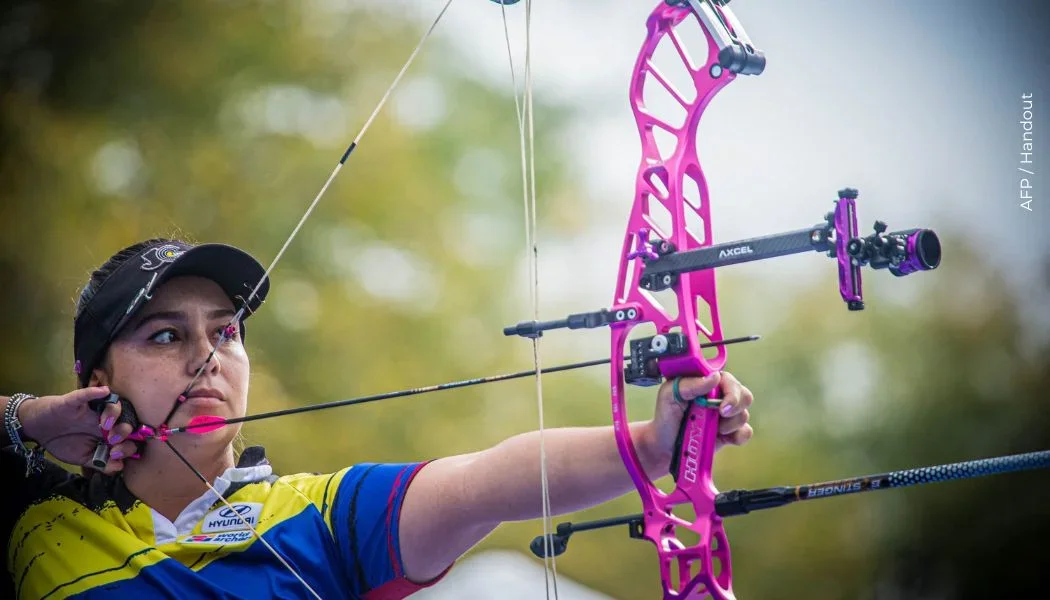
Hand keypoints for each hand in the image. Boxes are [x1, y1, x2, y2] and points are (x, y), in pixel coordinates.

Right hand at [19, 387, 138, 473]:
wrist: (36, 429)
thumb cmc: (62, 442)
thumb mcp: (82, 457)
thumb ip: (100, 463)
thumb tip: (119, 467)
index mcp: (108, 435)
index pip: (128, 439)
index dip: (127, 447)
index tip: (115, 455)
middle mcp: (105, 421)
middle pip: (126, 420)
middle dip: (124, 430)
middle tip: (113, 440)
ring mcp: (92, 410)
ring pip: (112, 406)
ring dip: (114, 414)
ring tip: (105, 425)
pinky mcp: (75, 402)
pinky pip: (85, 395)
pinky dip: (94, 392)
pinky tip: (103, 391)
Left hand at [645, 371, 753, 471]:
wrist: (665, 446)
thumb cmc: (666, 416)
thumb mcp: (669, 395)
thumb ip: (689, 384)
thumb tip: (715, 377)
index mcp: (707, 383)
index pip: (728, 379)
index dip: (730, 389)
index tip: (721, 404)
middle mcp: (721, 397)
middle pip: (744, 395)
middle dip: (735, 405)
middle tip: (721, 414)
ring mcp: (727, 416)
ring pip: (744, 414)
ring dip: (729, 424)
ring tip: (712, 429)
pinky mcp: (731, 433)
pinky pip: (746, 432)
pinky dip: (738, 436)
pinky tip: (722, 437)